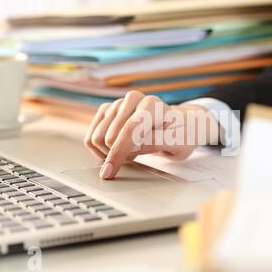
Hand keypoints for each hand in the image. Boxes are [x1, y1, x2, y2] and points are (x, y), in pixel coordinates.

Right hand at [84, 91, 219, 179]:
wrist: (178, 125)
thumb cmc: (180, 135)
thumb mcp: (179, 143)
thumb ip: (157, 143)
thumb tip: (133, 147)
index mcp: (152, 104)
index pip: (128, 130)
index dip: (117, 153)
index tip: (109, 172)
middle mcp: (132, 99)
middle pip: (108, 137)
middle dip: (121, 154)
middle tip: (140, 154)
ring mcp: (118, 103)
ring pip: (97, 137)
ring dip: (112, 152)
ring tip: (133, 149)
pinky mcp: (107, 110)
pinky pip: (91, 136)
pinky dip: (103, 149)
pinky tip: (121, 147)